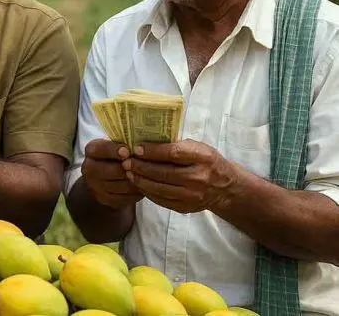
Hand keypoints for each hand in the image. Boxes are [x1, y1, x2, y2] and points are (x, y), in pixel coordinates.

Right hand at [82, 139, 143, 208]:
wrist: (105, 176)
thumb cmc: (116, 154)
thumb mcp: (116, 144)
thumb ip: (125, 143)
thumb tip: (141, 145)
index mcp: (91, 150)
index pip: (100, 149)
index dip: (114, 150)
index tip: (127, 151)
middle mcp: (88, 169)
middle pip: (112, 170)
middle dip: (129, 168)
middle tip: (143, 166)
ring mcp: (95, 186)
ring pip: (122, 186)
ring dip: (137, 181)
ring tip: (148, 175)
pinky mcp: (105, 199)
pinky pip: (125, 198)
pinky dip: (137, 192)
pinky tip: (144, 186)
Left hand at [122, 140, 238, 213]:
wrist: (225, 187)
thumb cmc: (207, 162)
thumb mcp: (198, 148)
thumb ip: (177, 146)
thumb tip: (147, 144)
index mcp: (203, 158)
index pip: (173, 154)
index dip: (152, 152)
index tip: (136, 149)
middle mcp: (199, 177)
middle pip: (163, 173)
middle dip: (141, 167)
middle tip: (126, 162)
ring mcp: (193, 195)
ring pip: (160, 189)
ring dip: (141, 180)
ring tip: (129, 173)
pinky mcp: (187, 207)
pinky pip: (162, 200)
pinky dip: (148, 192)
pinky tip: (139, 184)